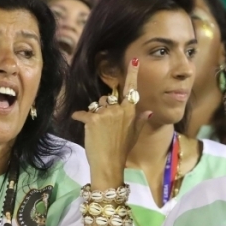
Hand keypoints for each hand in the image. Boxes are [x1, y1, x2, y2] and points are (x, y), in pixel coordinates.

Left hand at [72, 59, 148, 180]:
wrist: (109, 164)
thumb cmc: (122, 150)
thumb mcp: (134, 135)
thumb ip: (140, 121)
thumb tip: (148, 111)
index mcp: (130, 111)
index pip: (132, 89)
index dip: (132, 74)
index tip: (134, 61)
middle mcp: (119, 109)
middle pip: (108, 99)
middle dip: (104, 107)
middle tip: (104, 124)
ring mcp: (105, 113)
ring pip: (96, 105)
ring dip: (94, 112)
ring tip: (96, 128)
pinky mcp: (92, 119)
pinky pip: (82, 113)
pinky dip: (79, 117)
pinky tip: (78, 120)